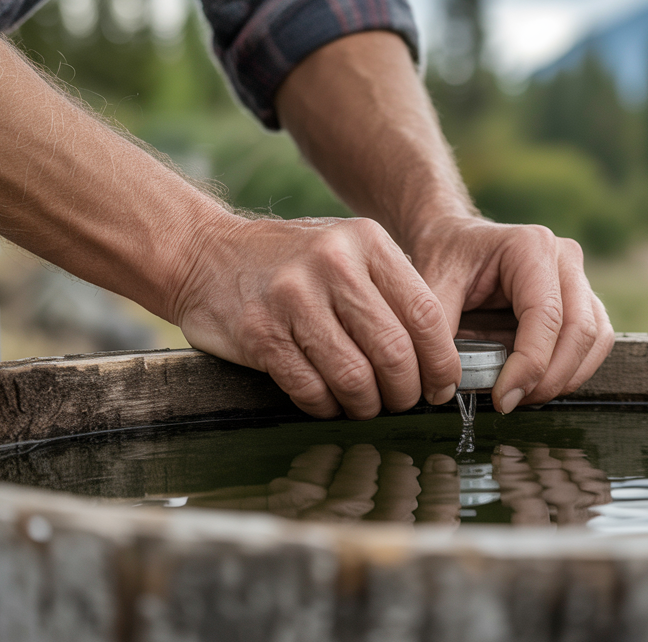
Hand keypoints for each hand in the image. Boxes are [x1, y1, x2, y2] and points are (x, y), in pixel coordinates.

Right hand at [172, 215, 461, 419]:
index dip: (441, 361)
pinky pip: (311, 389)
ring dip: (366, 405)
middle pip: (394, 351)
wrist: (205, 253)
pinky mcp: (260, 333)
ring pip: (354, 377)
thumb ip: (390, 291)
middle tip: (404, 402)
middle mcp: (332, 263)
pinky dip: (326, 407)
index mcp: (366, 241)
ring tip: (366, 406)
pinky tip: (329, 402)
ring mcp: (293, 297)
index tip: (442, 385)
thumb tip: (440, 358)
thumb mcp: (346, 252)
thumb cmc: (290, 262)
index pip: (426, 313)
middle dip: (405, 391)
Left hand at [406, 216, 614, 413]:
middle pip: (580, 330)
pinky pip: (594, 342)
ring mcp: (578, 279)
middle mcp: (564, 258)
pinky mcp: (580, 300)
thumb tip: (446, 385)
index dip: (530, 365)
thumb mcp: (431, 283)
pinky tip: (538, 384)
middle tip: (512, 403)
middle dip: (550, 378)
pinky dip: (573, 370)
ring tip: (524, 396)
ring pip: (595, 340)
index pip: (546, 316)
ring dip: (566, 378)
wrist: (455, 240)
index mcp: (531, 246)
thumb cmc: (446, 255)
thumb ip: (437, 328)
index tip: (503, 398)